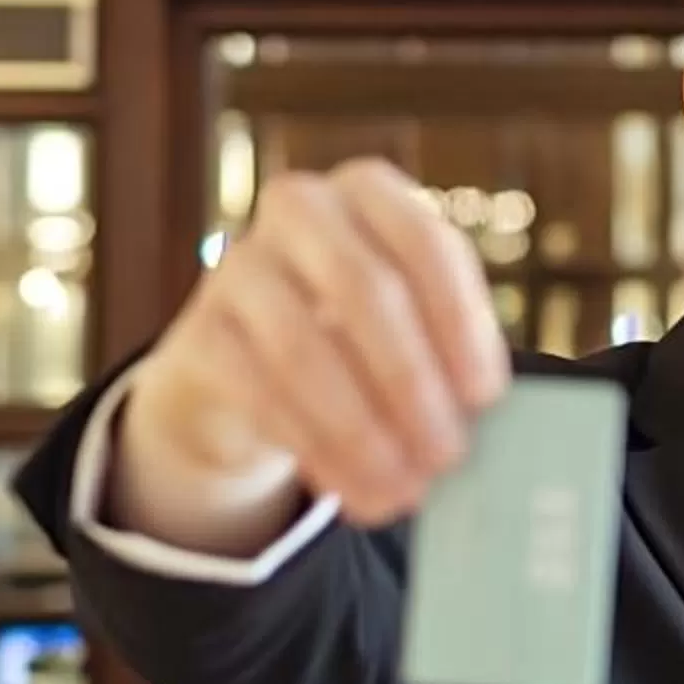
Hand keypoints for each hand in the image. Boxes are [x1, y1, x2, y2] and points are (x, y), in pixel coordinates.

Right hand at [119, 158, 510, 534]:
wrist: (245, 365)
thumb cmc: (354, 338)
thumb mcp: (408, 327)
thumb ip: (447, 357)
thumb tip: (484, 424)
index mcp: (369, 194)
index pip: (425, 243)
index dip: (460, 322)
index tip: (485, 397)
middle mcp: (300, 210)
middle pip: (363, 289)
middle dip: (411, 382)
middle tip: (447, 456)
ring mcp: (238, 265)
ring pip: (302, 348)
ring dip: (360, 430)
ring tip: (402, 489)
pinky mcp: (198, 332)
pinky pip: (256, 392)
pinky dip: (311, 447)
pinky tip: (349, 488)